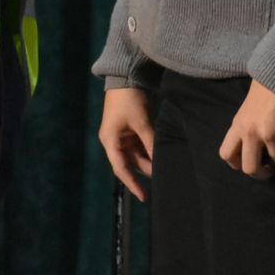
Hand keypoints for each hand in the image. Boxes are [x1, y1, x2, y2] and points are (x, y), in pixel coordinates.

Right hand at [99, 87, 156, 202]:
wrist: (125, 77)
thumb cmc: (129, 99)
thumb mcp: (142, 122)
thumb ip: (150, 143)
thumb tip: (159, 161)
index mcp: (110, 141)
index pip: (121, 169)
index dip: (132, 184)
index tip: (143, 197)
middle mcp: (113, 141)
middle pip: (129, 164)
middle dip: (144, 172)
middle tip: (161, 181)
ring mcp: (120, 136)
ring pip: (135, 156)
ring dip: (147, 161)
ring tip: (163, 169)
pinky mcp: (127, 130)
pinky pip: (138, 146)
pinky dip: (148, 151)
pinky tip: (159, 156)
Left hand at [219, 79, 274, 187]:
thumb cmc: (266, 85)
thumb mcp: (248, 106)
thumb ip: (248, 124)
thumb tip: (253, 141)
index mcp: (238, 124)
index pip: (227, 154)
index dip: (236, 164)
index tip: (247, 166)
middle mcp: (250, 132)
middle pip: (248, 167)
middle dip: (259, 175)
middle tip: (267, 173)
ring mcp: (269, 134)